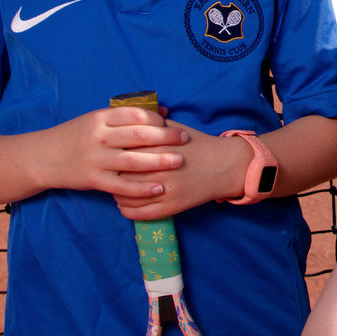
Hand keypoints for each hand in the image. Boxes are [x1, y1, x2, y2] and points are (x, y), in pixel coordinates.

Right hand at [40, 106, 185, 199]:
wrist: (42, 157)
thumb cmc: (77, 136)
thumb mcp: (98, 119)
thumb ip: (128, 116)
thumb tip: (164, 109)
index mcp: (101, 118)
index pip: (136, 115)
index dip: (157, 119)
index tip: (171, 123)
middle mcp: (99, 137)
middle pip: (139, 135)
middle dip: (166, 137)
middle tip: (185, 139)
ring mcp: (95, 159)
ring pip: (133, 160)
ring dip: (160, 160)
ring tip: (179, 161)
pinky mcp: (92, 179)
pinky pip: (121, 185)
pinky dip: (141, 188)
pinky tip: (158, 188)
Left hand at [115, 119, 255, 218]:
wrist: (225, 165)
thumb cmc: (198, 144)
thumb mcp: (175, 129)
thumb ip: (151, 125)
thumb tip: (127, 121)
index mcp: (159, 147)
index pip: (124, 152)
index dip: (114, 154)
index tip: (112, 154)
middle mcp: (160, 169)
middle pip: (121, 174)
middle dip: (113, 173)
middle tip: (111, 173)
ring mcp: (166, 190)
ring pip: (126, 196)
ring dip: (117, 193)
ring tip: (116, 188)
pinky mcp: (171, 207)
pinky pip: (139, 213)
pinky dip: (126, 210)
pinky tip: (125, 204)